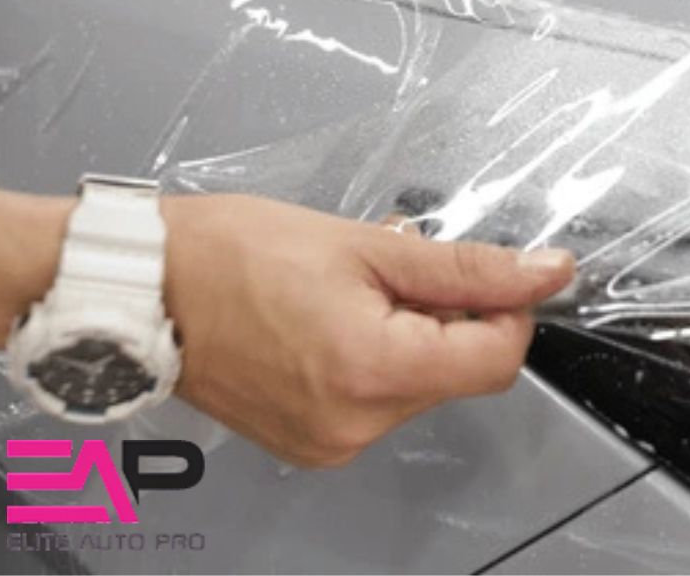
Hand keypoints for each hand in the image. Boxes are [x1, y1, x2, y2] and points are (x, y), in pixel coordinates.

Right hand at [160, 194, 573, 467]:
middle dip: (446, 317)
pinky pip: (376, 402)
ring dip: (408, 335)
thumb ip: (470, 268)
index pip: (499, 359)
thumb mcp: (370, 245)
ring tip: (348, 292)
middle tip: (390, 270)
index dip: (508, 309)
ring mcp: (329, 441)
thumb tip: (548, 273)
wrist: (141, 289)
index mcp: (374, 371)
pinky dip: (372, 359)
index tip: (488, 273)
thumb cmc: (234, 254)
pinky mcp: (308, 443)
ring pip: (418, 385)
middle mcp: (356, 423)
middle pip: (458, 372)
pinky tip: (330, 321)